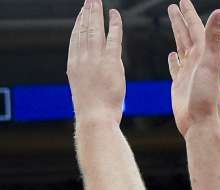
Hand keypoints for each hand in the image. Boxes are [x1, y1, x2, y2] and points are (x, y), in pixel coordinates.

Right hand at [66, 0, 125, 125]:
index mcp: (73, 65)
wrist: (94, 117)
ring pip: (95, 30)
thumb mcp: (85, 90)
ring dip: (96, 13)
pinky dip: (114, 25)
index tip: (82, 13)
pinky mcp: (110, 62)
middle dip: (86, 13)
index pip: (75, 39)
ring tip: (97, 1)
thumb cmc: (93, 111)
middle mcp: (82, 59)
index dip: (78, 24)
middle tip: (90, 0)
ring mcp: (95, 59)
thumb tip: (94, 74)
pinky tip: (115, 14)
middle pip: (83, 30)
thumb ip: (88, 77)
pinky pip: (113, 38)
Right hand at [166, 0, 219, 136]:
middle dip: (182, 20)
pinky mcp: (180, 84)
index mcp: (205, 55)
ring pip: (182, 48)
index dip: (190, 14)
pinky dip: (173, 59)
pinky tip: (172, 55)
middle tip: (174, 6)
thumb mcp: (211, 63)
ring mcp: (189, 73)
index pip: (196, 29)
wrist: (200, 121)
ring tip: (173, 24)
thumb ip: (214, 37)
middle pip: (188, 35)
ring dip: (177, 35)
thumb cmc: (206, 95)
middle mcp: (198, 62)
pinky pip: (176, 67)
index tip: (183, 0)